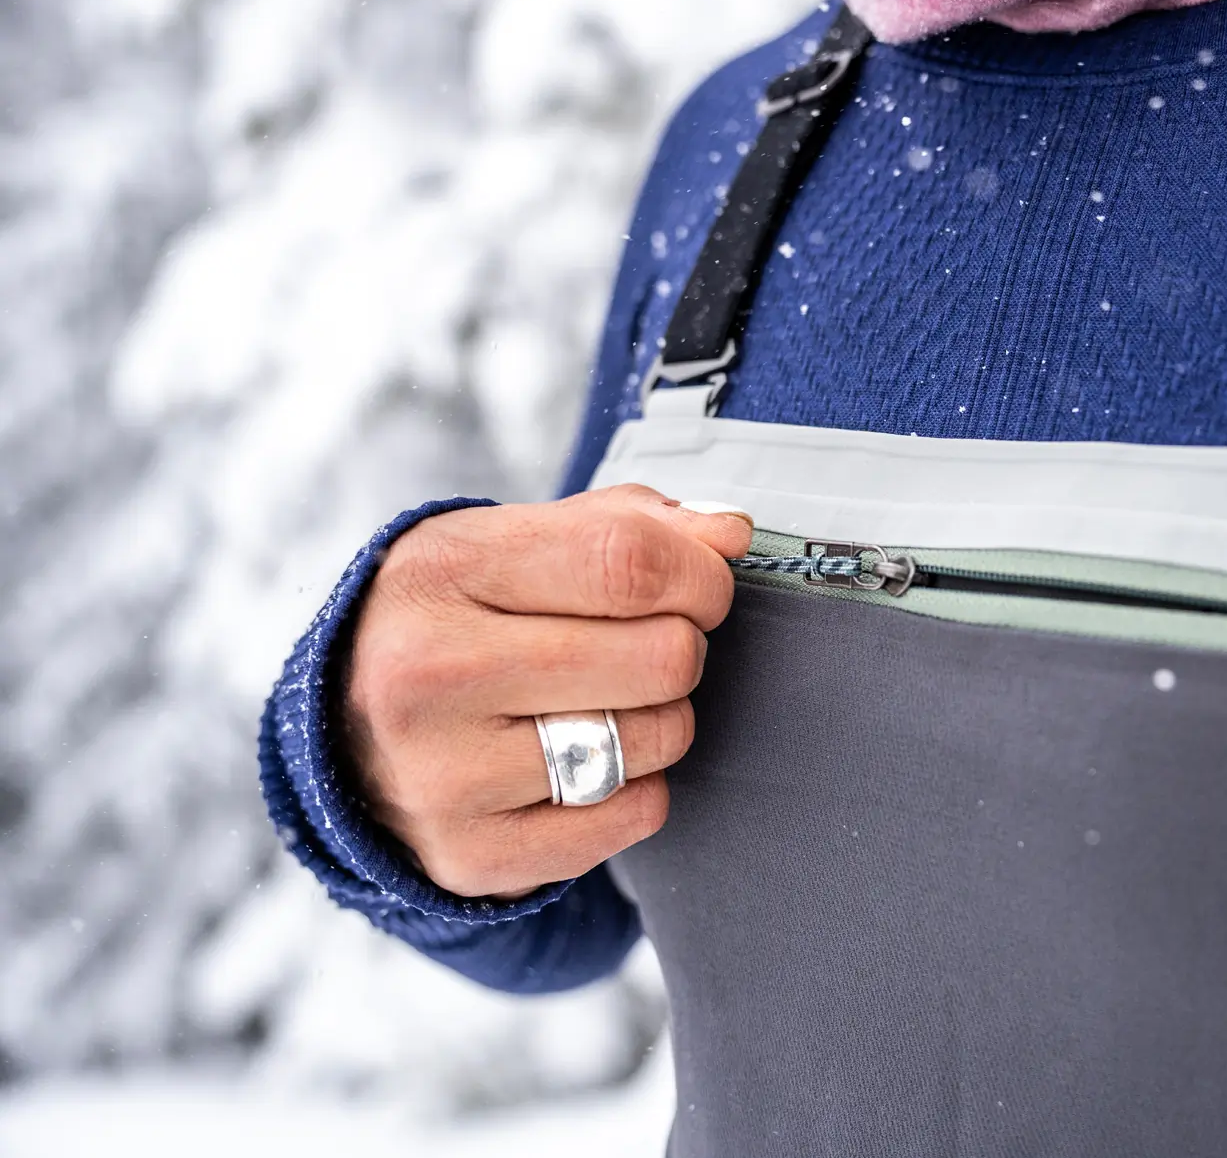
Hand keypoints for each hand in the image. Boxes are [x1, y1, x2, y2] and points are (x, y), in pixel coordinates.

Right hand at [340, 485, 752, 897]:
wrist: (345, 731)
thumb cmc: (456, 619)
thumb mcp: (516, 543)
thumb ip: (631, 523)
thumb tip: (729, 534)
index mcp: (444, 571)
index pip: (629, 561)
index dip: (700, 574)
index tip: (702, 586)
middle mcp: (430, 673)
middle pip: (660, 657)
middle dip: (683, 648)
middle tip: (646, 649)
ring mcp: (444, 775)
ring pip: (654, 740)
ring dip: (661, 720)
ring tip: (607, 705)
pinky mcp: (472, 856)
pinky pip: (633, 816)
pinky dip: (638, 789)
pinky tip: (588, 765)